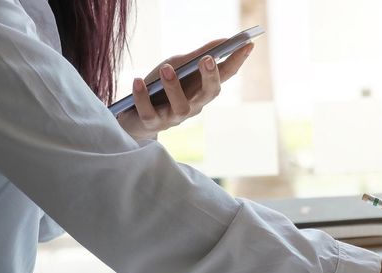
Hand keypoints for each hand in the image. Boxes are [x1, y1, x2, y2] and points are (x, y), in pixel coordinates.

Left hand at [117, 39, 253, 140]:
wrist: (134, 115)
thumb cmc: (160, 87)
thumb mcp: (178, 66)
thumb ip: (198, 55)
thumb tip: (223, 41)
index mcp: (203, 90)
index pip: (225, 75)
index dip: (237, 61)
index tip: (248, 44)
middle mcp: (193, 105)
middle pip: (208, 94)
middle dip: (210, 77)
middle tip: (208, 59)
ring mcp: (173, 116)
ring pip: (181, 107)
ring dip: (174, 87)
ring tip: (166, 69)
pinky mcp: (152, 123)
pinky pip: (149, 112)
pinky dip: (142, 96)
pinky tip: (138, 81)